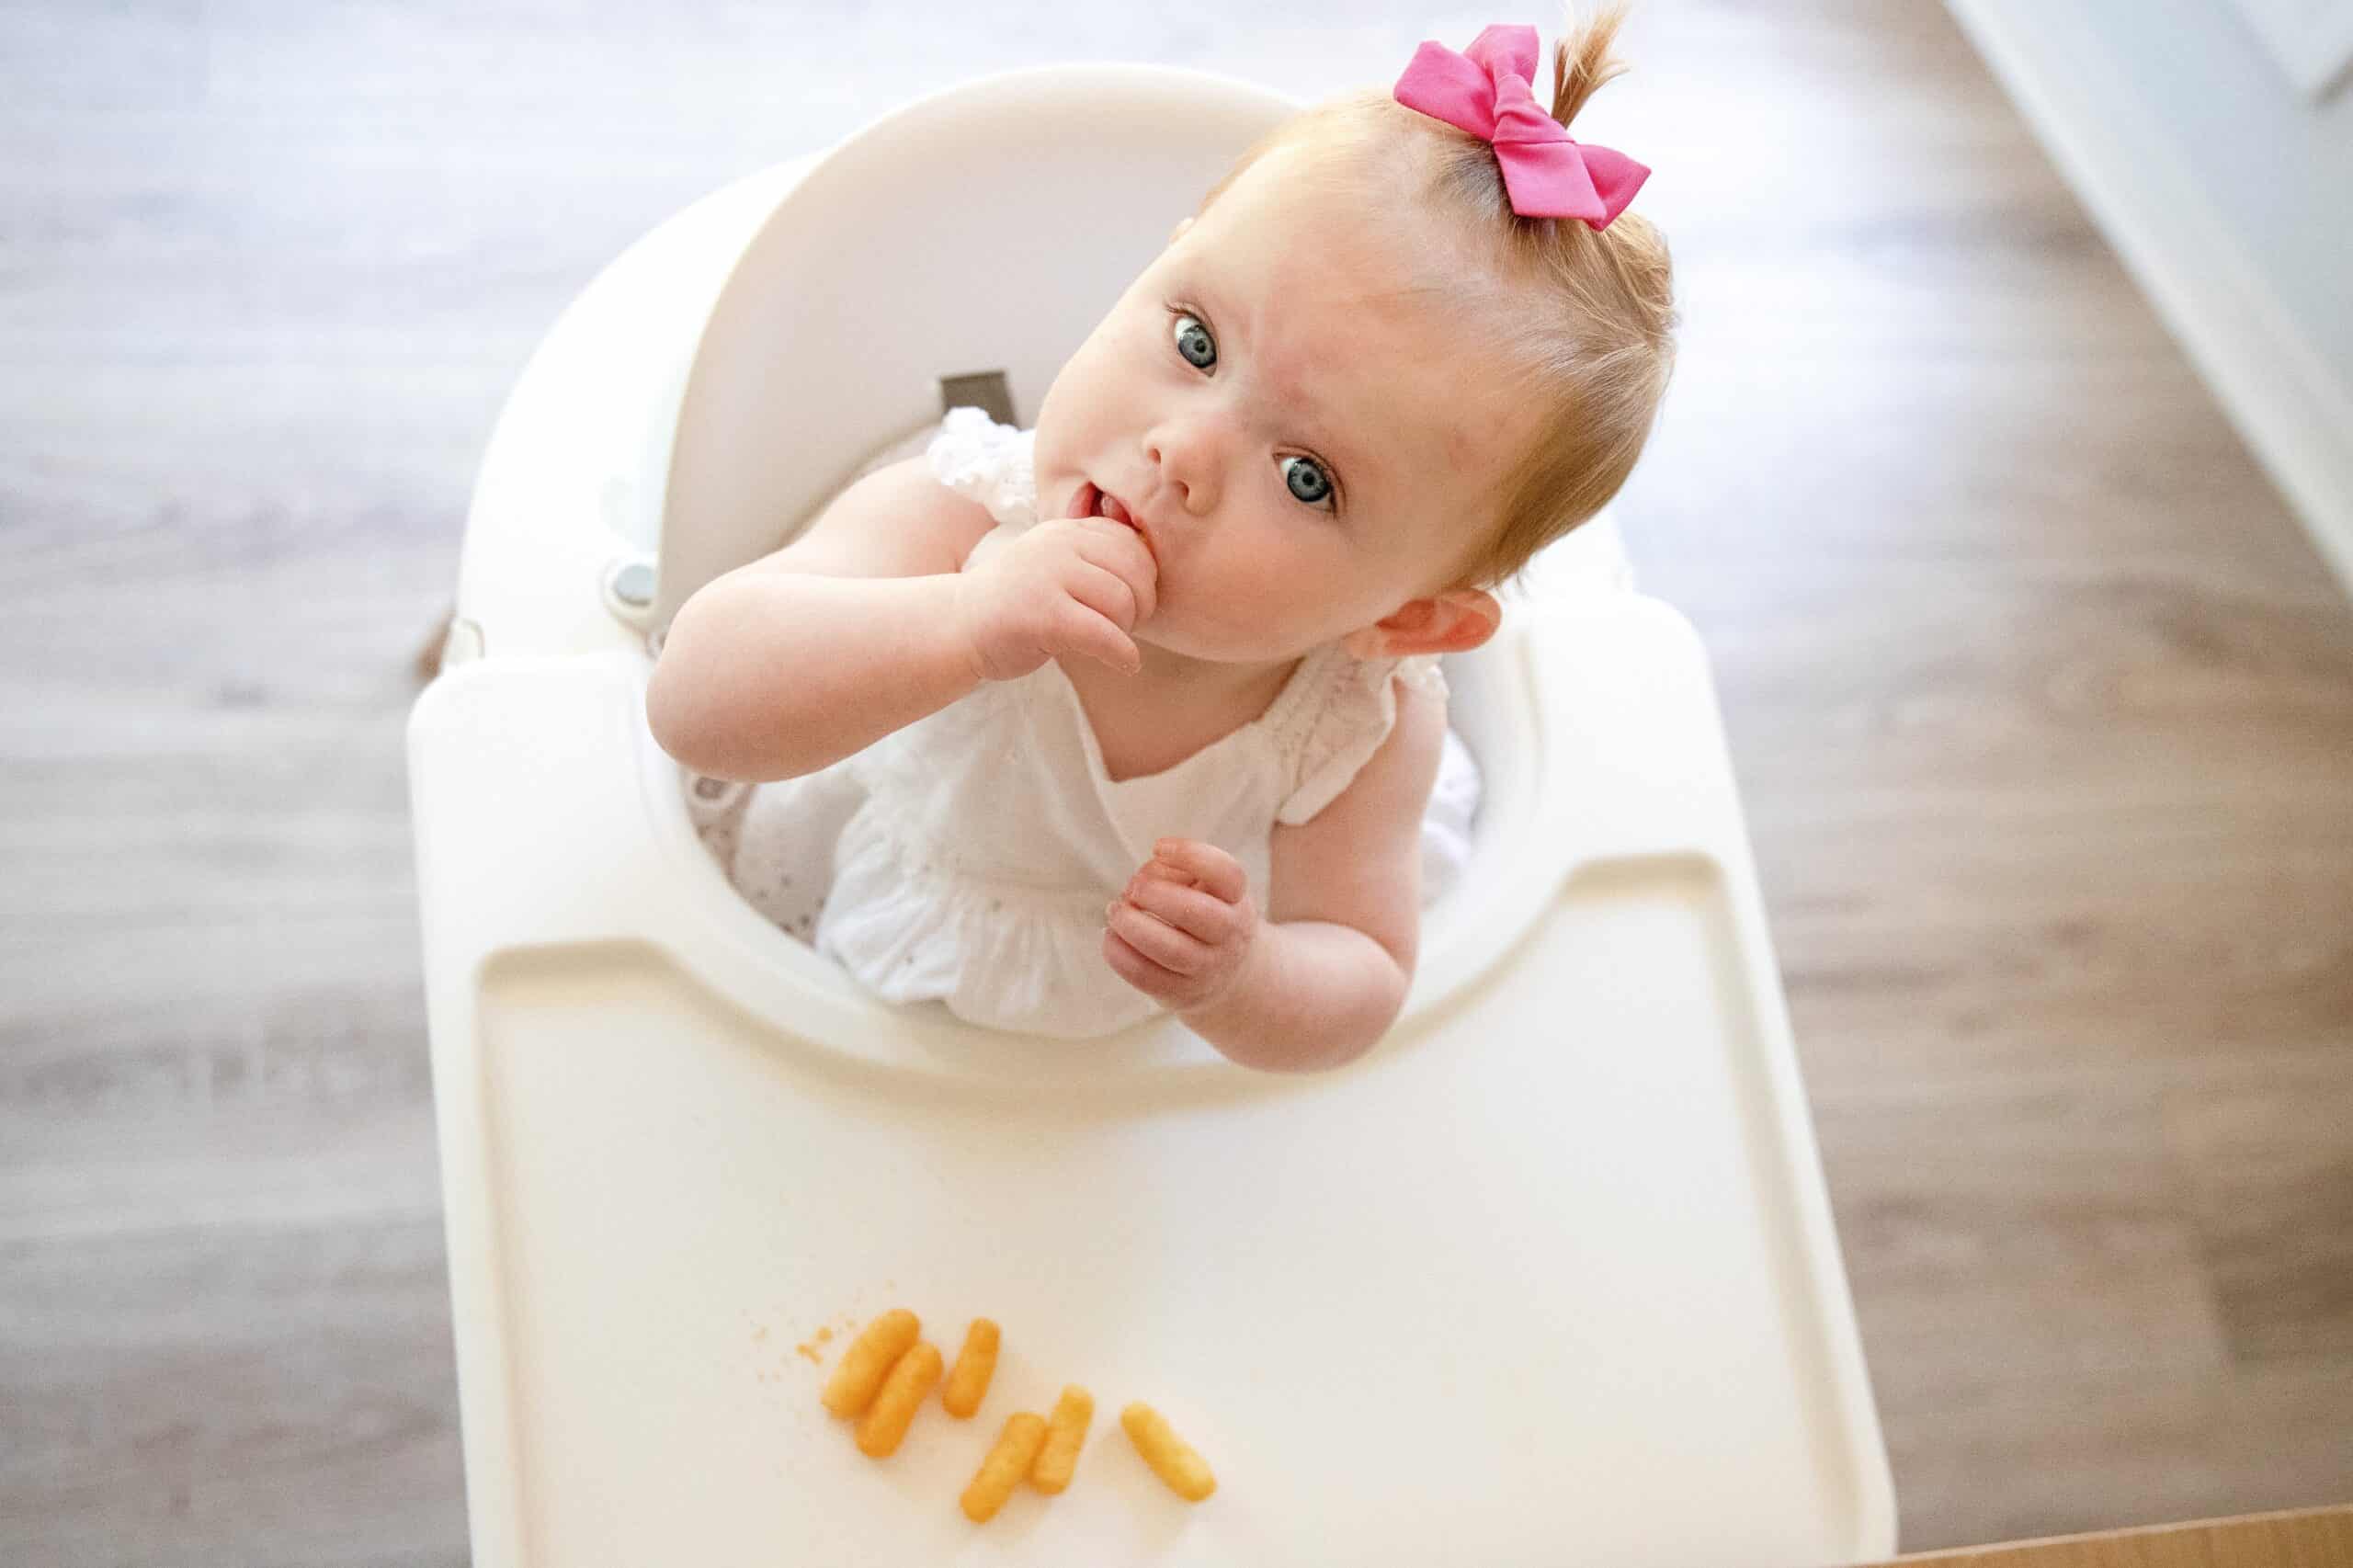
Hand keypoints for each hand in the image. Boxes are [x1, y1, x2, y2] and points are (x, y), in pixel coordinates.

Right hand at [951, 516, 1157, 682]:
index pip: (1131, 543)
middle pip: (1134, 571)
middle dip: (1143, 604)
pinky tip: (1125, 664)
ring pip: (1122, 602)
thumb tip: (1154, 570)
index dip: (1144, 576)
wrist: (957, 626)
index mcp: (1066, 531)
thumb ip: (1094, 559)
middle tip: (1128, 626)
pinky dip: (1123, 654)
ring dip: (1128, 631)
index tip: (1132, 601)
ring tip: (1112, 642)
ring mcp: (1049, 577)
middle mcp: (1059, 545)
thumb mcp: (1054, 565)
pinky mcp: (1043, 615)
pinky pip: (1105, 635)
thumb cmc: (1015, 604)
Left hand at [1102, 838, 1258, 1012]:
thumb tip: (1143, 878)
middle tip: (1132, 888)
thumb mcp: (1209, 888)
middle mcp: (1230, 934)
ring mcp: (1208, 967)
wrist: (1231, 976)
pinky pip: (1147, 976)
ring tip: (1115, 911)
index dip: (1190, 855)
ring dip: (1133, 926)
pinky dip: (1120, 955)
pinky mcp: (1181, 992)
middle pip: (1199, 913)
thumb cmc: (1209, 917)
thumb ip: (1179, 872)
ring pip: (1172, 950)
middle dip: (1155, 894)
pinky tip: (1110, 937)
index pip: (1226, 874)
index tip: (1157, 846)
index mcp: (1237, 899)